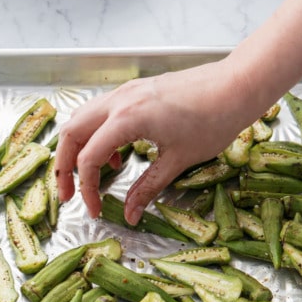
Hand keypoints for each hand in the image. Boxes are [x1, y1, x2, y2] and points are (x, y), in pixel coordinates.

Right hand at [54, 57, 253, 223]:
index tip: (95, 209)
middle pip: (71, 133)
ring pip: (82, 119)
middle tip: (69, 194)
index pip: (89, 158)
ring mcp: (126, 92)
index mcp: (126, 119)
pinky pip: (102, 113)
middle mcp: (119, 101)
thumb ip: (148, 188)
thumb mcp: (178, 161)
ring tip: (89, 176)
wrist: (236, 85)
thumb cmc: (214, 120)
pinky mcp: (136, 91)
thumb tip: (131, 215)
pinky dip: (97, 135)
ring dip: (78, 148)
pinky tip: (116, 156)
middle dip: (64, 166)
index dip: (87, 188)